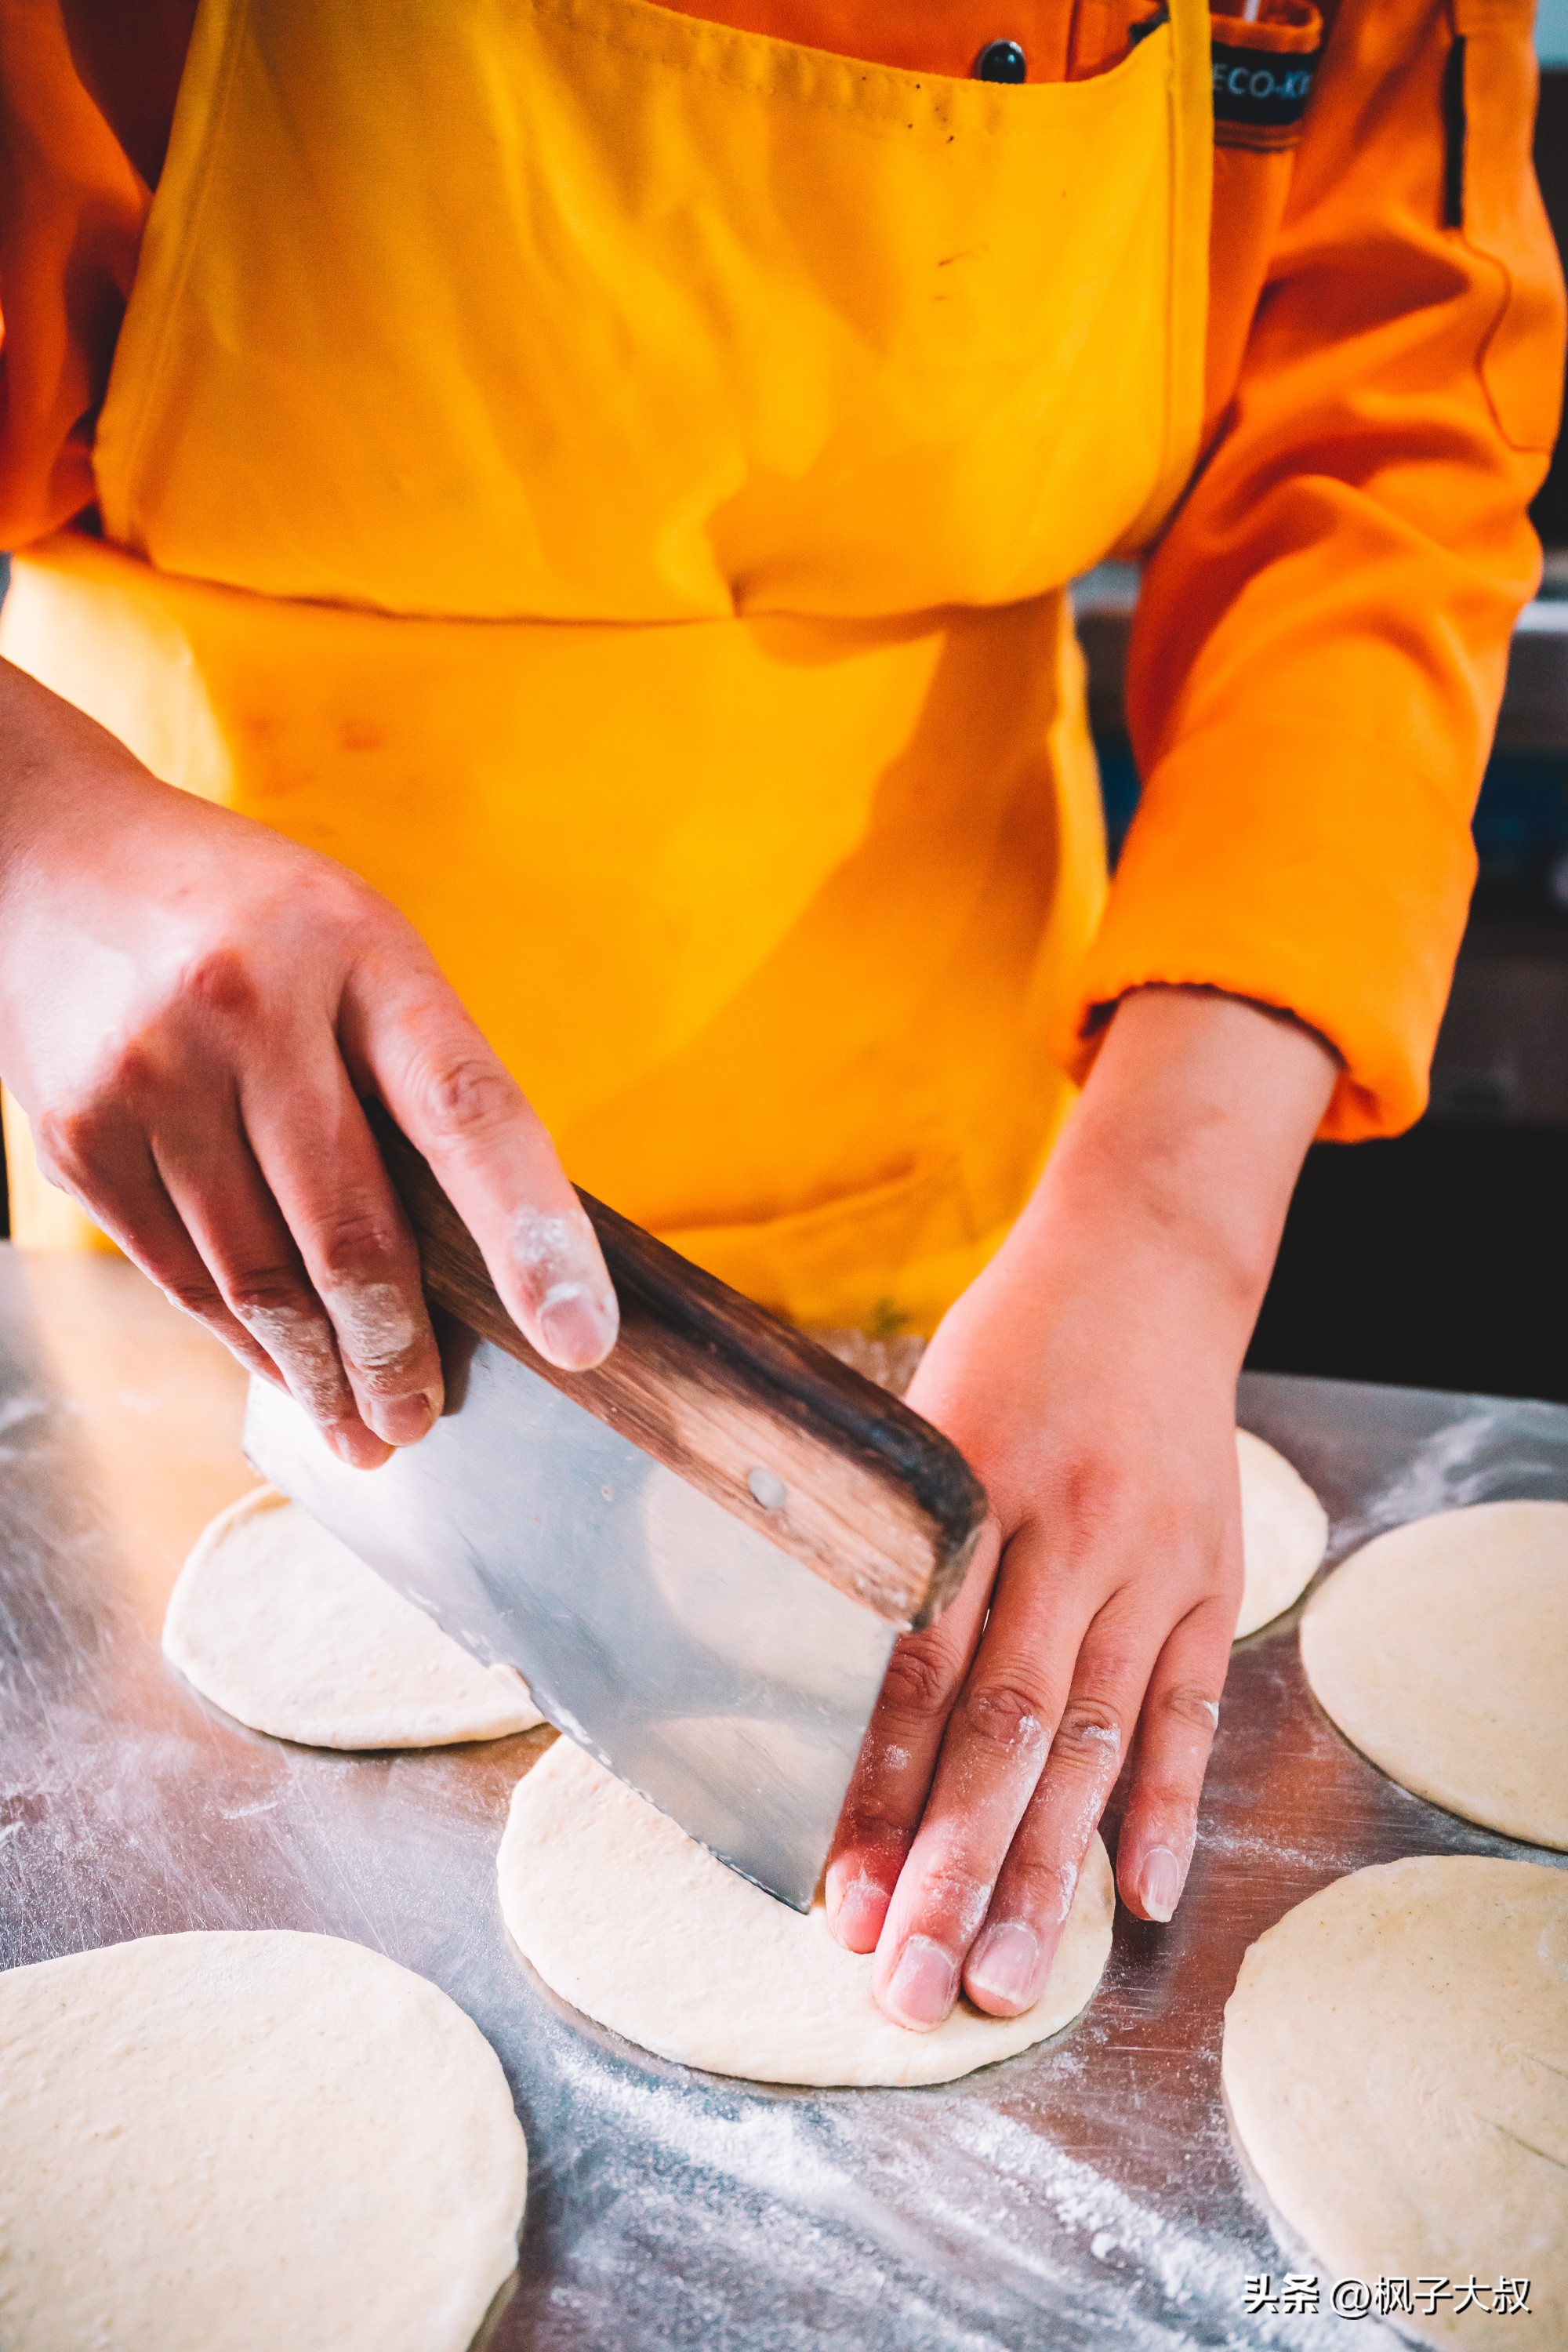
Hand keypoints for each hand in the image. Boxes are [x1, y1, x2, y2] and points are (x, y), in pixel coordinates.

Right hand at [0, 660, 616, 1463]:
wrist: (53, 862)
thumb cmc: (255, 925)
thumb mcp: (362, 949)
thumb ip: (422, 1074)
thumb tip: (497, 1256)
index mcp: (363, 954)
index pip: (470, 1114)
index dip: (533, 1238)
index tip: (580, 1339)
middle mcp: (253, 1012)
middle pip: (351, 1232)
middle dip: (398, 1352)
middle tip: (425, 1417)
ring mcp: (155, 1077)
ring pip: (260, 1279)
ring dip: (322, 1374)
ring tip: (366, 1427)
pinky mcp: (81, 1139)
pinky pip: (182, 1278)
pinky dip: (243, 1342)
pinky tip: (284, 1373)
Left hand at [825, 986, 1335, 2027]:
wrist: (1145, 1262)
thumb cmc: (1004, 1347)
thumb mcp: (920, 1421)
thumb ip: (887, 1551)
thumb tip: (817, 1700)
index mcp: (970, 1488)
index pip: (914, 1669)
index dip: (877, 1793)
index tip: (841, 1901)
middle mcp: (1069, 1533)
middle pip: (1003, 1728)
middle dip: (953, 1871)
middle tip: (910, 1990)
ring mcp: (1152, 1561)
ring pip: (1094, 1740)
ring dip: (1050, 1871)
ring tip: (1010, 1983)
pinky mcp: (1212, 1576)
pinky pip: (1188, 1708)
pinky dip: (1168, 1805)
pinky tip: (1146, 1899)